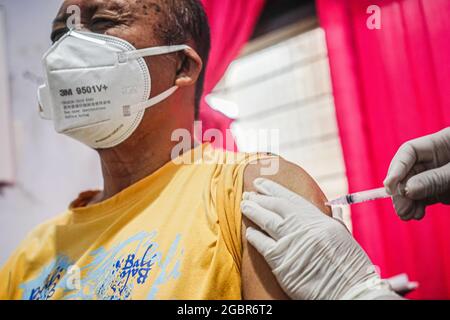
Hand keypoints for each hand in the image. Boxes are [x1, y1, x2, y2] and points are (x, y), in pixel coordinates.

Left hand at [241, 178, 399, 299]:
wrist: (350, 292)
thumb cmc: (351, 268)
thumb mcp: (344, 237)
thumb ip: (334, 220)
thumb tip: (333, 208)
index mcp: (319, 220)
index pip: (291, 199)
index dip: (274, 189)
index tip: (262, 183)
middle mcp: (304, 227)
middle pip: (276, 206)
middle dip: (260, 197)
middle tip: (248, 192)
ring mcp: (291, 243)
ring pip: (266, 221)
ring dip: (253, 211)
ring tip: (244, 205)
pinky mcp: (281, 262)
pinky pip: (262, 244)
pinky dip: (254, 236)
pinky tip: (249, 231)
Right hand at [384, 128, 449, 219]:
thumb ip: (434, 179)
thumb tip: (406, 190)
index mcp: (442, 142)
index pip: (409, 151)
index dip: (396, 168)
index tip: (389, 186)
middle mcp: (437, 158)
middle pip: (409, 171)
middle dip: (401, 190)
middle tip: (399, 208)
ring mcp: (439, 174)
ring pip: (414, 186)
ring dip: (407, 201)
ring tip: (406, 215)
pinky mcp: (442, 189)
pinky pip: (425, 197)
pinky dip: (418, 206)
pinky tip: (416, 214)